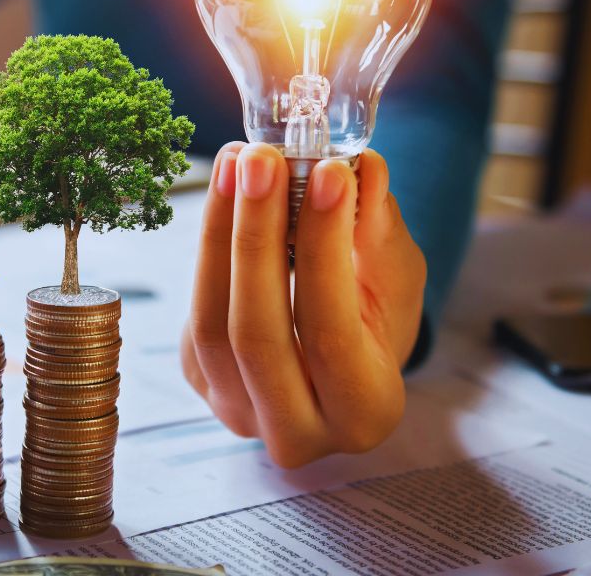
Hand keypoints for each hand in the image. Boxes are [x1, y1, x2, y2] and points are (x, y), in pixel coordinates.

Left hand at [180, 142, 425, 467]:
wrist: (339, 361)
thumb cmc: (379, 318)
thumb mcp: (395, 277)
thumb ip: (378, 229)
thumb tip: (362, 168)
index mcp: (362, 414)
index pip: (331, 332)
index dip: (325, 249)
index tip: (327, 172)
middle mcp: (295, 432)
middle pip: (256, 332)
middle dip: (256, 235)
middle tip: (262, 158)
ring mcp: (236, 411)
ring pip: (210, 322)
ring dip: (219, 232)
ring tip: (237, 161)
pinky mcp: (200, 379)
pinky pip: (194, 311)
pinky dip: (208, 245)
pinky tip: (225, 190)